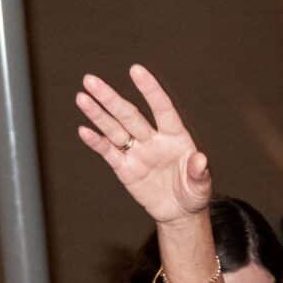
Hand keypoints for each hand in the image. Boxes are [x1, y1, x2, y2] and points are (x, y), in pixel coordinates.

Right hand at [73, 64, 213, 223]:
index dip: (150, 90)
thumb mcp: (201, 186)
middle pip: (129, 115)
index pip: (162, 108)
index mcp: (175, 137)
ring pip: (114, 129)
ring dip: (98, 114)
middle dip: (110, 98)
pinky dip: (97, 142)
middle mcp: (153, 140)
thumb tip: (200, 159)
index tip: (135, 70)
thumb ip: (199, 172)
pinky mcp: (125, 169)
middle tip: (90, 80)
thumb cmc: (193, 193)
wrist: (180, 212)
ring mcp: (137, 153)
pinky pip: (109, 153)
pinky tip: (84, 130)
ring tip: (81, 97)